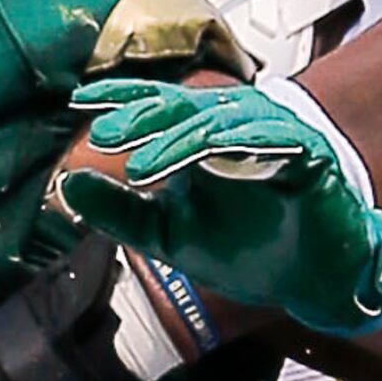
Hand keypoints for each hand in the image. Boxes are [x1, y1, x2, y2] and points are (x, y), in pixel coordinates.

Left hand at [53, 79, 381, 336]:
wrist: (315, 282)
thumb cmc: (251, 251)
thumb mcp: (169, 236)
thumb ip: (120, 211)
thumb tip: (66, 186)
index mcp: (205, 137)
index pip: (160, 105)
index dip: (123, 98)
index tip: (79, 102)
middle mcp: (239, 127)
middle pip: (185, 108)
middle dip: (142, 119)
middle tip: (103, 134)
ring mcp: (276, 135)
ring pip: (222, 123)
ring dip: (179, 140)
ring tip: (140, 166)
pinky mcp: (309, 153)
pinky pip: (273, 139)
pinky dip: (240, 144)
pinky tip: (208, 156)